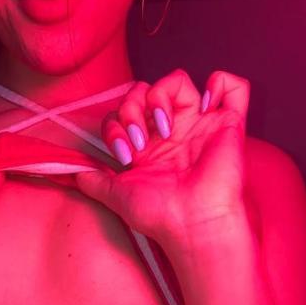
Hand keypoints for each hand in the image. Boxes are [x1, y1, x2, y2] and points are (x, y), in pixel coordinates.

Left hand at [75, 69, 250, 258]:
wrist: (192, 224)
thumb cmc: (159, 213)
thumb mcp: (115, 194)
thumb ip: (93, 180)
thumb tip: (72, 171)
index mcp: (149, 144)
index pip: (123, 111)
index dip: (116, 125)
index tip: (123, 154)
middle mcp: (173, 131)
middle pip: (145, 90)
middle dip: (132, 107)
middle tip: (139, 140)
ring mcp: (200, 124)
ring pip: (179, 81)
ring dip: (162, 94)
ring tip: (164, 126)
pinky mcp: (228, 123)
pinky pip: (233, 86)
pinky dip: (220, 83)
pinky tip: (204, 105)